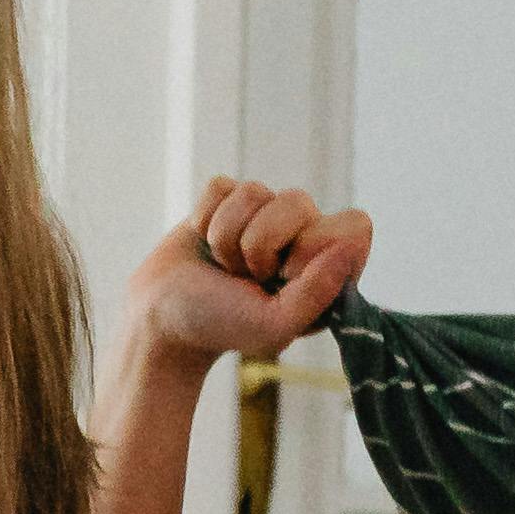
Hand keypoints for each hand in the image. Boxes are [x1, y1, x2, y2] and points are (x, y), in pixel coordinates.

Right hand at [131, 178, 367, 366]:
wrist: (162, 319)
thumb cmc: (222, 326)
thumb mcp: (275, 325)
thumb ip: (318, 291)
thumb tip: (351, 242)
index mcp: (327, 267)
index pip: (352, 225)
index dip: (315, 246)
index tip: (286, 277)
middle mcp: (301, 234)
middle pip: (297, 201)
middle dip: (259, 244)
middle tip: (248, 277)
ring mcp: (263, 215)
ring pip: (254, 192)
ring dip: (227, 238)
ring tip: (224, 266)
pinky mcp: (226, 201)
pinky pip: (221, 187)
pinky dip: (204, 221)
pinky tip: (205, 245)